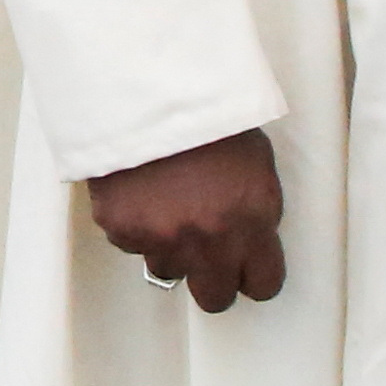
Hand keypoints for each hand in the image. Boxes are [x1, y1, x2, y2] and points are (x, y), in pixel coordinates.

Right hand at [87, 128, 288, 310]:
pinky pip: (131, 244)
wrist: (150, 87)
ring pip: (168, 270)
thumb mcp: (257, 161)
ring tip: (169, 206)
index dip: (255, 275)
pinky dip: (137, 225)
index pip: (264, 285)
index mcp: (252, 221)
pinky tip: (142, 191)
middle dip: (214, 279)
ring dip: (171, 248)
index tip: (247, 267)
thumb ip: (257, 211)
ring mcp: (161, 238)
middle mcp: (208, 240)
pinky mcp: (121, 228)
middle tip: (207, 253)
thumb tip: (253, 242)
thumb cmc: (209, 115)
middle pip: (215, 298)